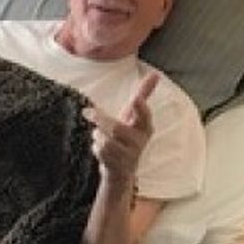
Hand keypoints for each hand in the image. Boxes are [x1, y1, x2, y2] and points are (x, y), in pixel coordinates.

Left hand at [83, 72, 158, 188]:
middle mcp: (140, 142)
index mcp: (145, 127)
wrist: (122, 169)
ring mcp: (129, 156)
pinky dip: (96, 147)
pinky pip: (100, 151)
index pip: (144, 116)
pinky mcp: (118, 167)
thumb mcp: (133, 116)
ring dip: (97, 135)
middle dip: (100, 119)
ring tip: (102, 137)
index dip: (140, 108)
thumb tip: (156, 74)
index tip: (136, 99)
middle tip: (87, 112)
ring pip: (105, 140)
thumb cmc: (127, 135)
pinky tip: (101, 150)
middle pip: (116, 128)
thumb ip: (143, 95)